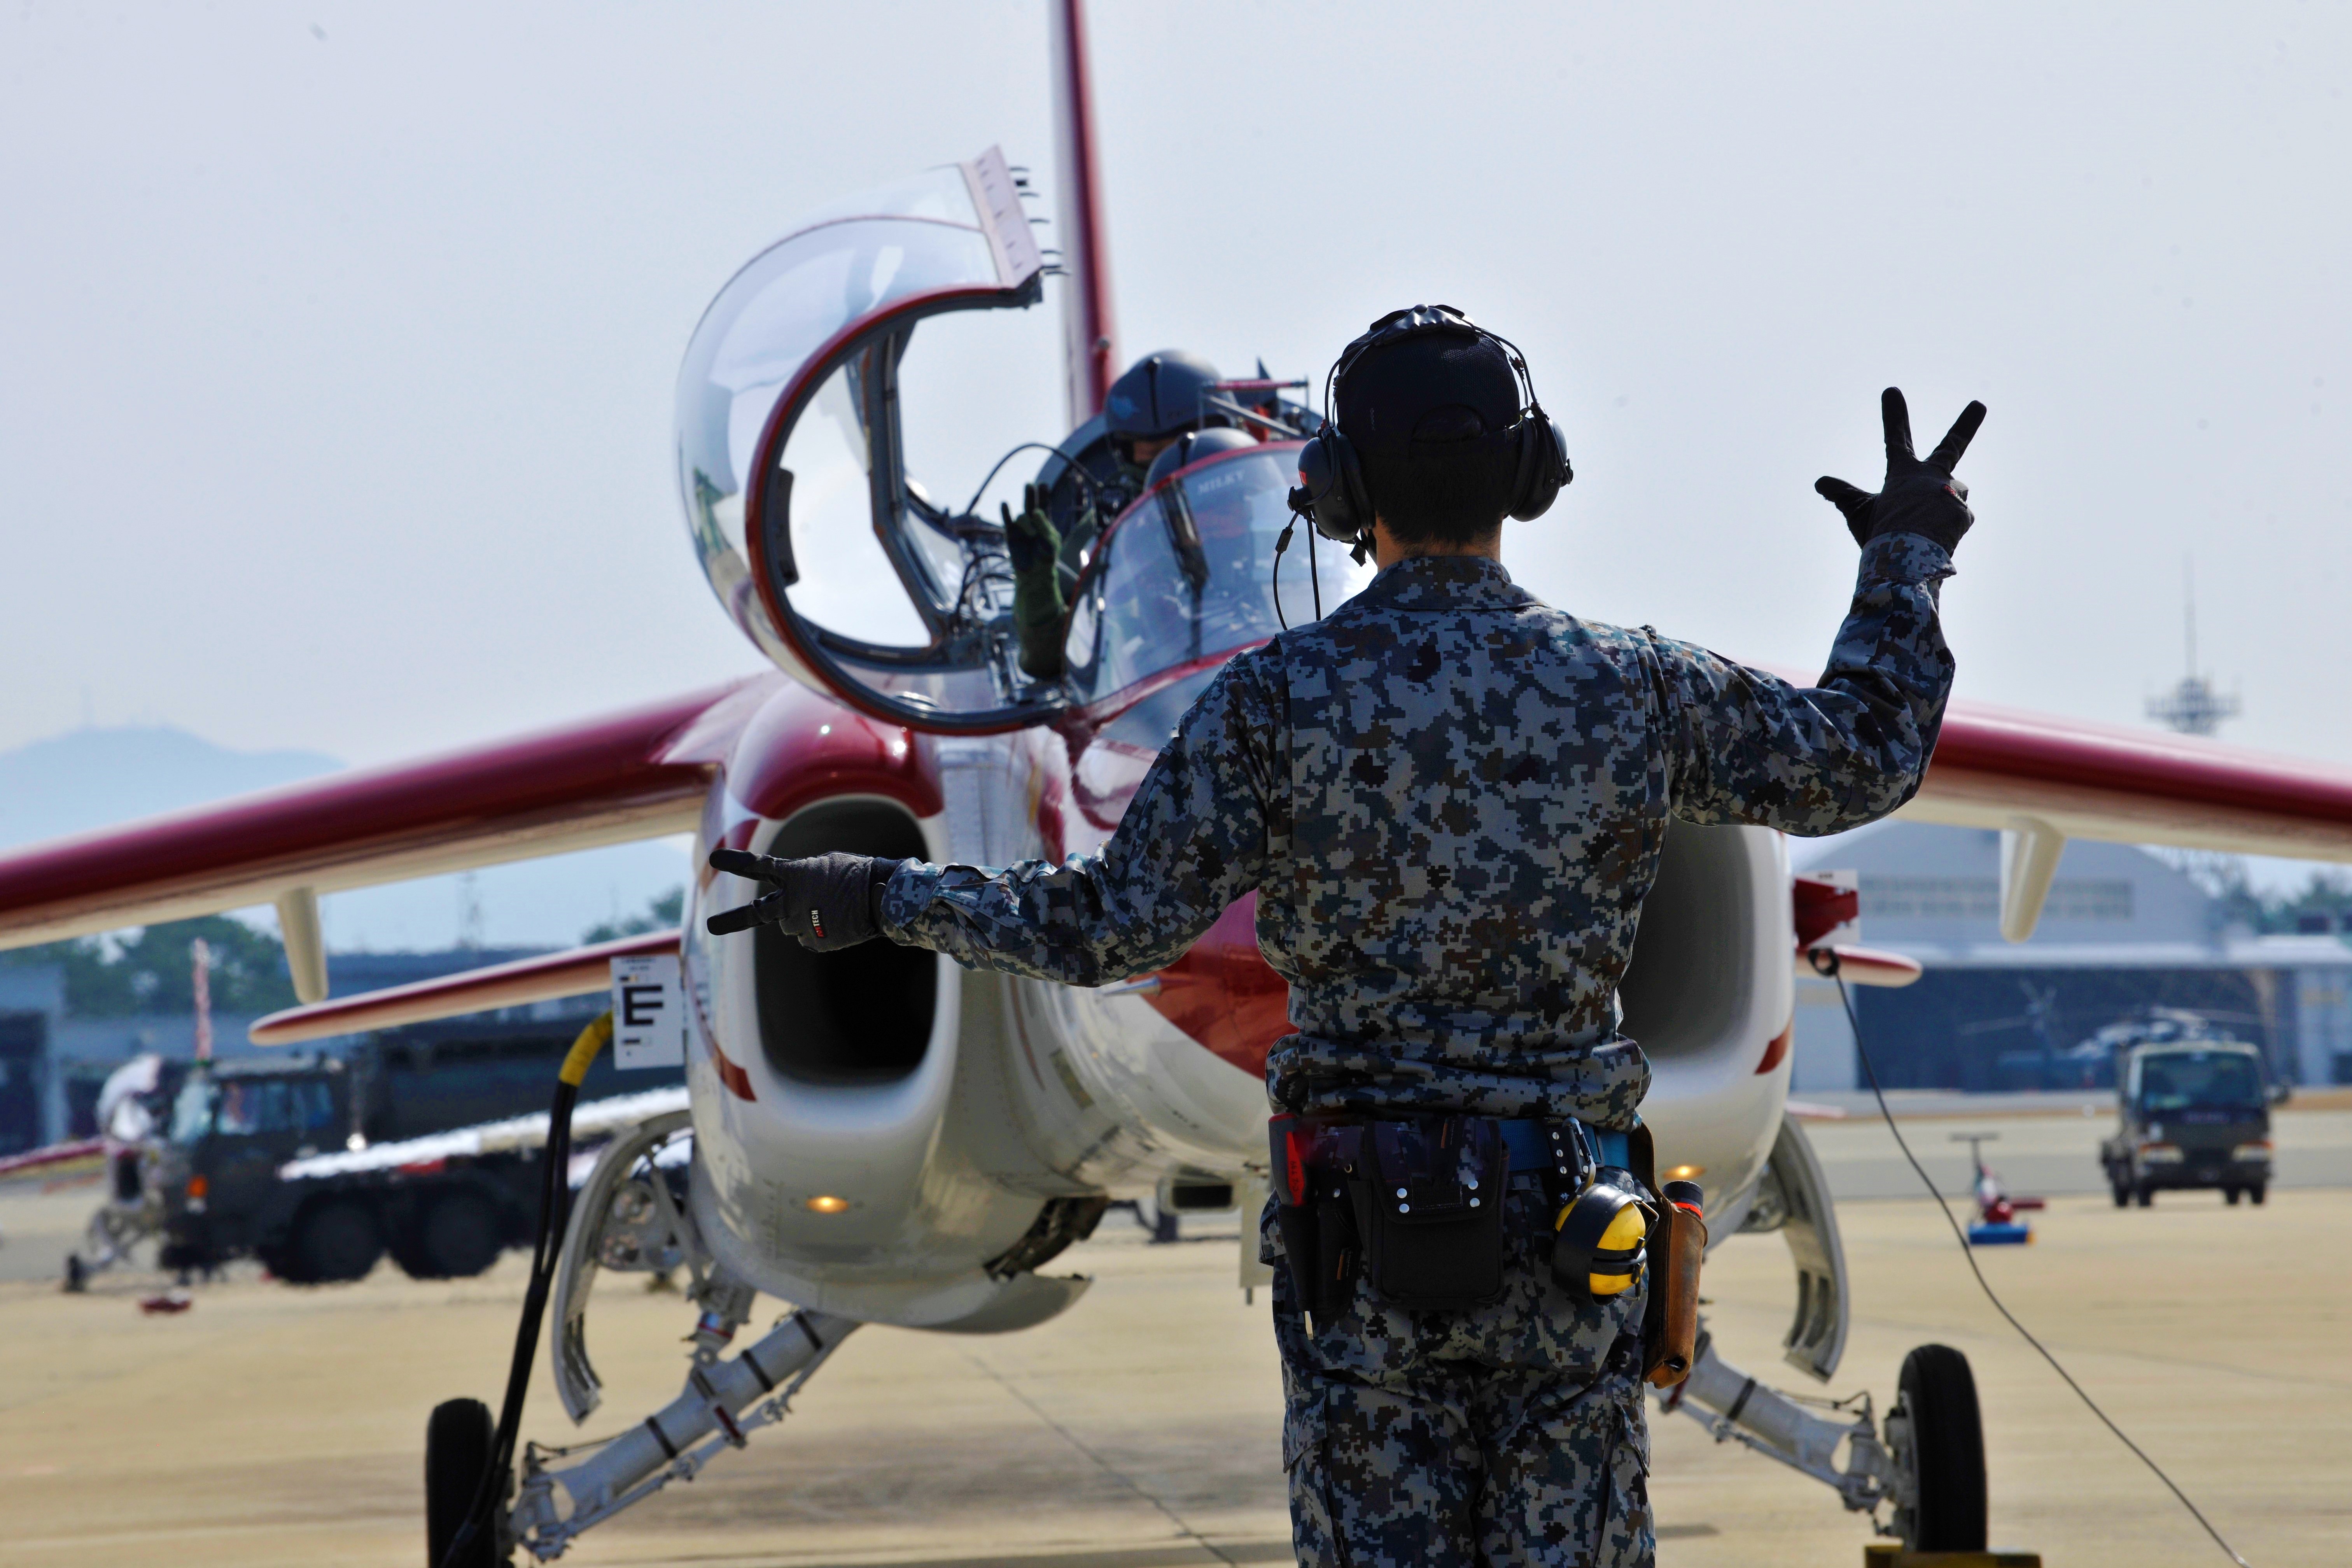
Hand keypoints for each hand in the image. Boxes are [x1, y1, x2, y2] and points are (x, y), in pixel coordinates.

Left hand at [704, 848, 891, 950]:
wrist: (882, 899)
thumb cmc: (858, 874)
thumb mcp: (827, 865)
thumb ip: (803, 877)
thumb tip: (795, 896)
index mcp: (795, 875)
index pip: (759, 867)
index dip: (736, 862)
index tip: (714, 860)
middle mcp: (791, 901)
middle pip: (757, 913)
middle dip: (732, 920)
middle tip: (711, 926)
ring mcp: (801, 924)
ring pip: (792, 925)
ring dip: (804, 918)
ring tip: (832, 909)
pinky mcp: (815, 942)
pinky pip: (810, 937)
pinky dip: (821, 932)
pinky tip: (839, 922)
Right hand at [1000, 483, 1058, 574]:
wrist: (1034, 573)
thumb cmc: (1046, 558)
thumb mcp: (1050, 541)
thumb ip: (1044, 525)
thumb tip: (1035, 510)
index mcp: (1045, 523)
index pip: (1045, 505)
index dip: (1043, 495)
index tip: (1043, 484)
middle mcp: (1033, 523)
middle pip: (1031, 504)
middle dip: (1031, 495)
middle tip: (1029, 485)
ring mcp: (1021, 528)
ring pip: (1022, 517)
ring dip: (1027, 524)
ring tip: (1032, 535)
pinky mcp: (1011, 534)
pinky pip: (1007, 521)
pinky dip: (1006, 512)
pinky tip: (1005, 504)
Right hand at [1815, 389, 1985, 555]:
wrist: (1907, 556)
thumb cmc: (1880, 532)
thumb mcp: (1858, 512)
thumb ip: (1843, 495)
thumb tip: (1820, 483)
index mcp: (1904, 472)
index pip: (1895, 438)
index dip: (1894, 415)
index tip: (1892, 391)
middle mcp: (1931, 477)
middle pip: (1951, 446)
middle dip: (1965, 424)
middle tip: (1979, 405)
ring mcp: (1951, 493)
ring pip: (1949, 497)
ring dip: (1939, 510)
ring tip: (1922, 531)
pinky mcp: (1964, 514)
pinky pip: (1955, 521)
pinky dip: (1944, 530)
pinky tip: (1932, 541)